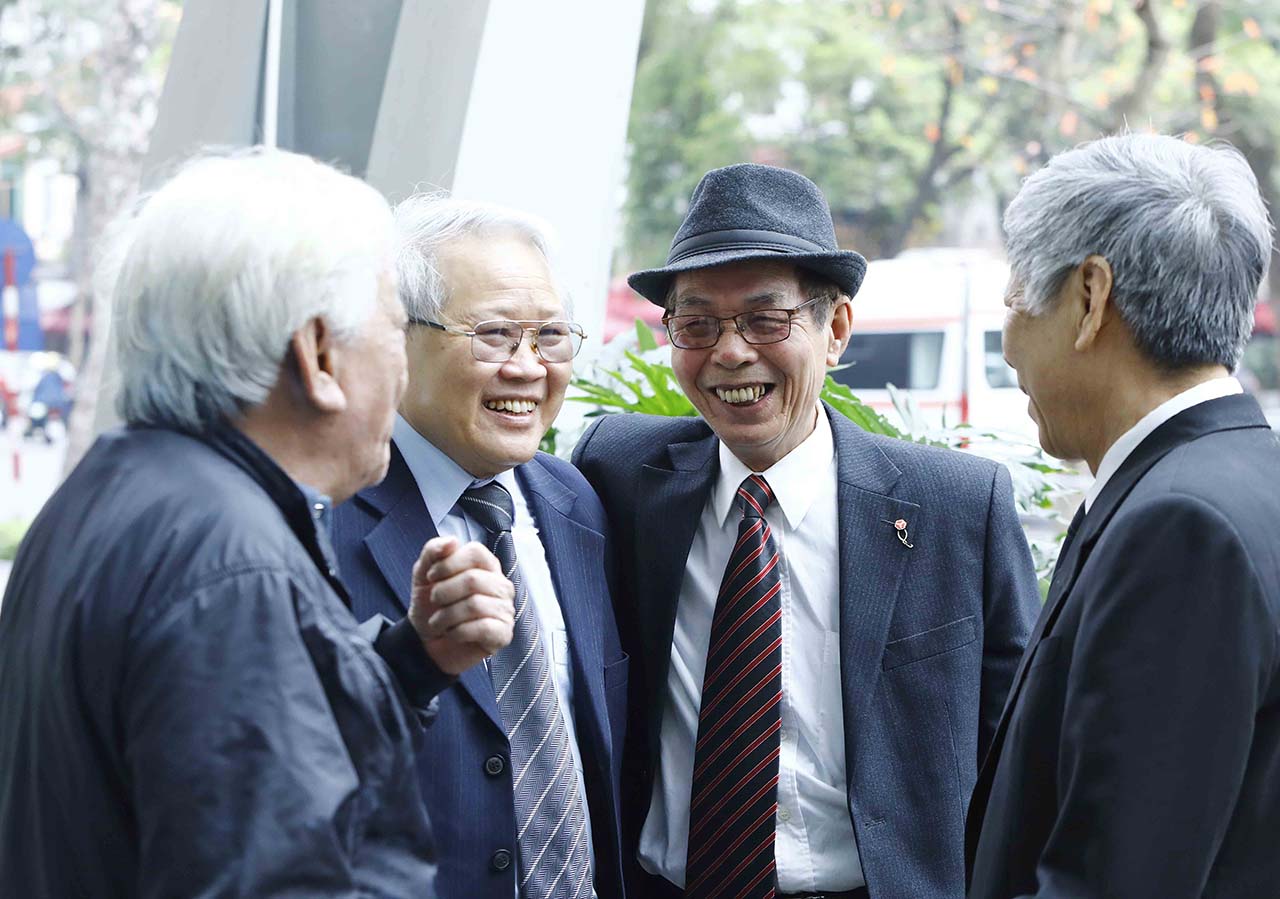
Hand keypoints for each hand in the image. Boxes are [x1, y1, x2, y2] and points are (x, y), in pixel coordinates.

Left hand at [408, 535, 514, 675]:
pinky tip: (453, 633)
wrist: (426, 644)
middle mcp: (501, 586)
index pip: (476, 552)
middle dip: (443, 593)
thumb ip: (434, 552)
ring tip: (439, 621)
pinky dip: (458, 632)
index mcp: (486, 566)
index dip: (449, 563)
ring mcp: (505, 610)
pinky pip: (482, 628)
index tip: (431, 577)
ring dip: (446, 616)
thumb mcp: (423, 575)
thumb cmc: (431, 607)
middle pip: (473, 579)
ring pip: (475, 605)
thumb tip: (452, 540)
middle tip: (434, 602)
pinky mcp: (503, 634)